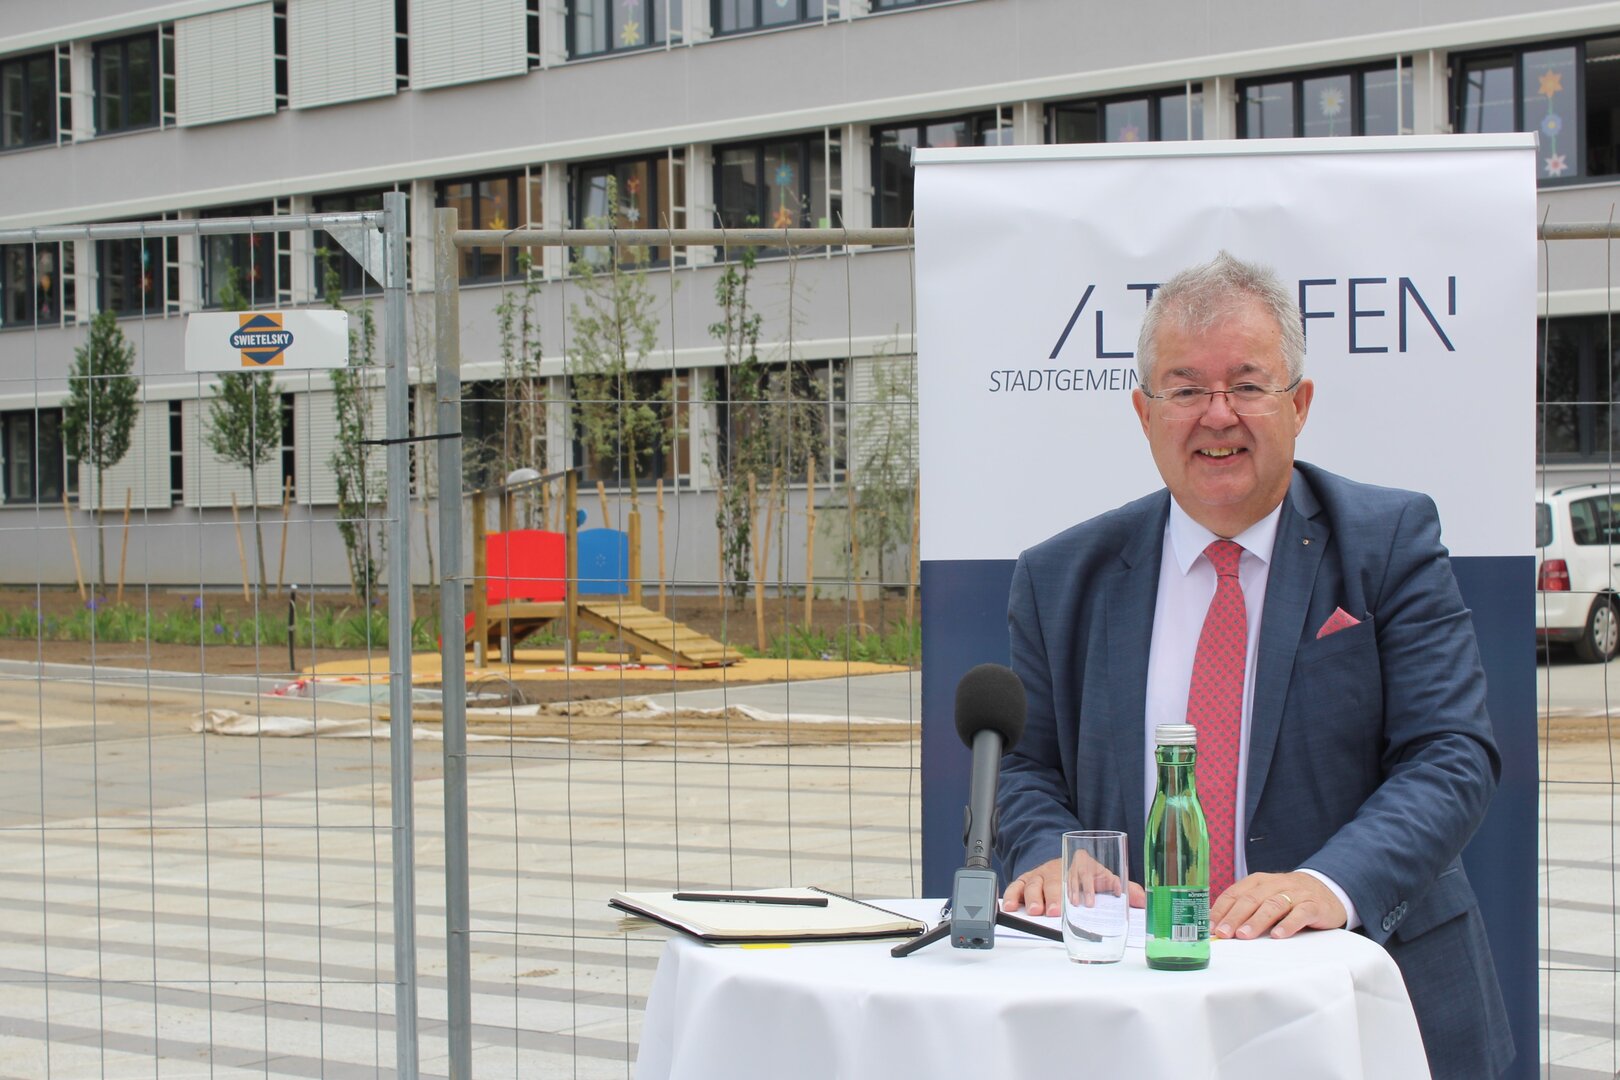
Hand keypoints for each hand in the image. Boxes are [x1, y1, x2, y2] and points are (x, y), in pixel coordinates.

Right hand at [1003, 857, 1144, 916]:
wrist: (1064, 858)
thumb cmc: (1086, 873)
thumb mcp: (1104, 877)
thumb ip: (1123, 889)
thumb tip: (1141, 901)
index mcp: (1080, 864)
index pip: (1083, 873)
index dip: (1086, 887)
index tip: (1088, 902)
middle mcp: (1058, 868)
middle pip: (1056, 880)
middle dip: (1056, 896)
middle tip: (1057, 910)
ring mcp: (1040, 874)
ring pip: (1035, 883)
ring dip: (1034, 897)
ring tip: (1036, 911)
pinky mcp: (1026, 881)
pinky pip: (1016, 886)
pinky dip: (1013, 895)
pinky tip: (1012, 906)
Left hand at [1210, 871, 1346, 939]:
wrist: (1327, 890)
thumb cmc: (1288, 898)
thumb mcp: (1266, 898)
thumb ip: (1246, 909)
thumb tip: (1218, 929)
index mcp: (1258, 882)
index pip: (1235, 893)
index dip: (1221, 910)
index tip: (1211, 927)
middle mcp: (1275, 884)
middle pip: (1251, 899)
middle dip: (1235, 916)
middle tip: (1224, 933)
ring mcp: (1296, 893)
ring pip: (1273, 905)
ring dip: (1257, 920)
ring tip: (1244, 935)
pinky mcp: (1314, 905)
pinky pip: (1300, 913)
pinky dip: (1288, 924)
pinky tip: (1278, 935)